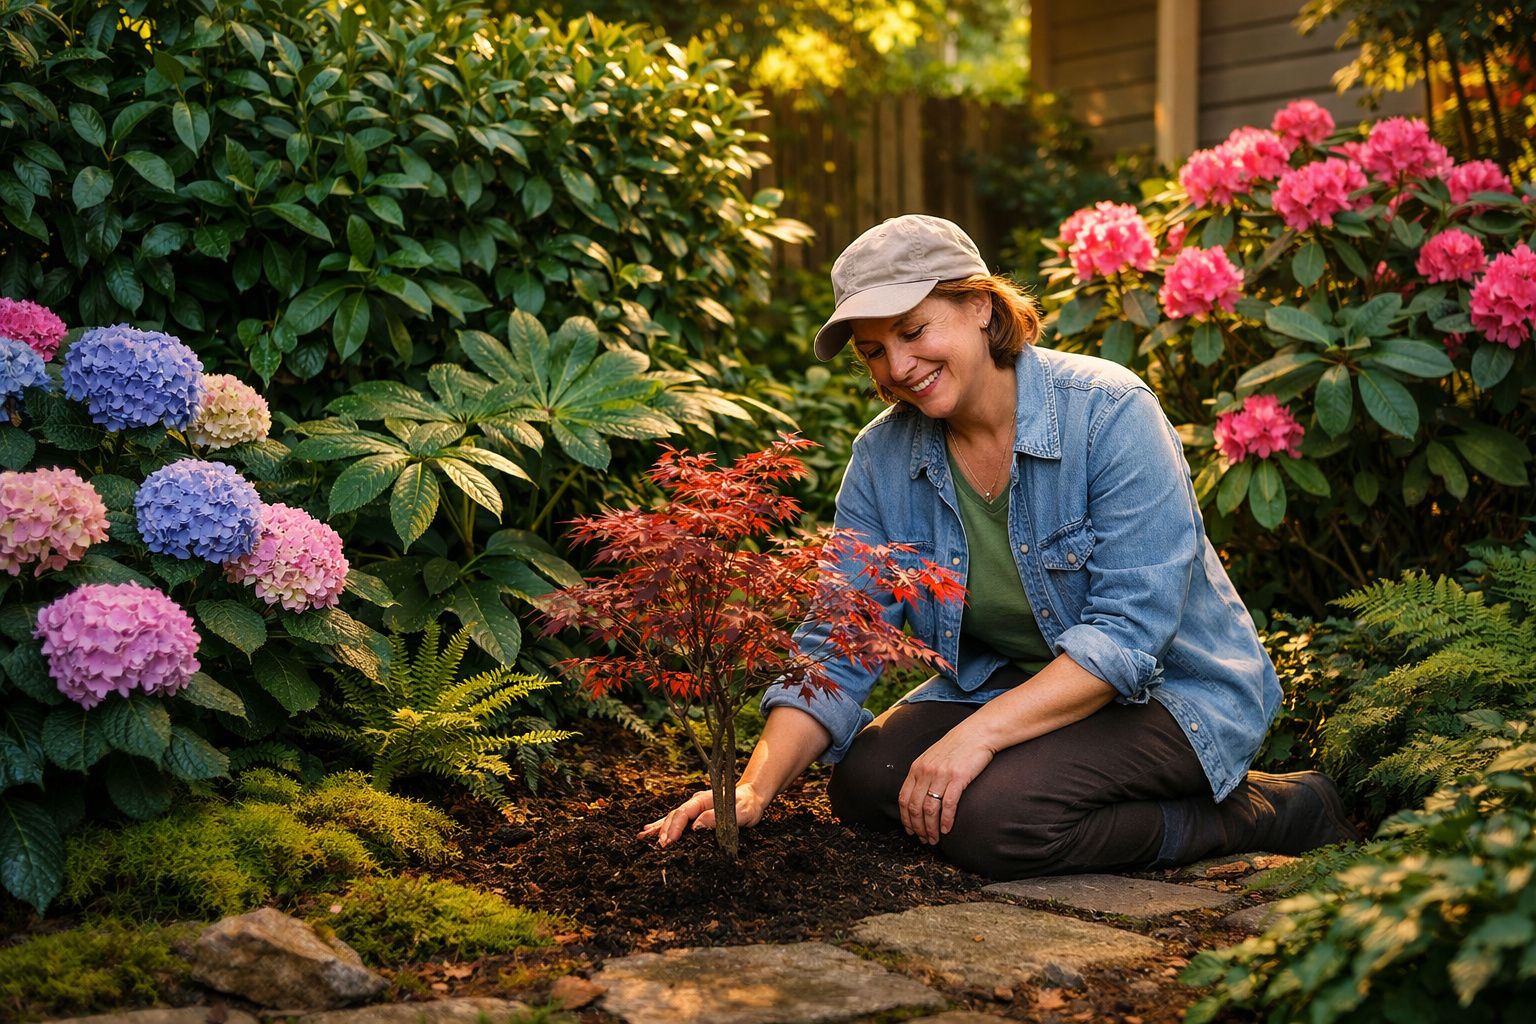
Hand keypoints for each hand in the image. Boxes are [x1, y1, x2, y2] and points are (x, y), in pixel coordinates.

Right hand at [637, 782, 767, 847]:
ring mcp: (693, 809)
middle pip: (674, 816)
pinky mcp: (694, 815)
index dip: (675, 827)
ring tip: (642, 837)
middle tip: (658, 847)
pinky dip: (662, 826)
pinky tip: (649, 831)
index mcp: (704, 800)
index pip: (684, 813)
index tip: (669, 841)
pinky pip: (675, 820)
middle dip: (664, 831)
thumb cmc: (748, 804)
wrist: (752, 797)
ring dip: (658, 828)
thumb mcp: (741, 811)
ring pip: (671, 818)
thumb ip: (719, 818)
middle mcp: (695, 803)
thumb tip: (696, 826)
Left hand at [898, 724, 995, 844]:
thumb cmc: (957, 747)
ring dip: (931, 828)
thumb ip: (924, 774)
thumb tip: (920, 795)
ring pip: (929, 809)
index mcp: (917, 768)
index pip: (904, 798)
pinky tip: (947, 829)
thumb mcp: (932, 758)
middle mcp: (925, 772)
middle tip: (925, 840)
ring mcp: (941, 775)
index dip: (905, 818)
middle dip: (918, 828)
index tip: (910, 830)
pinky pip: (948, 804)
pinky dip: (946, 820)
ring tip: (935, 839)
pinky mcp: (958, 778)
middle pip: (915, 807)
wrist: (977, 733)